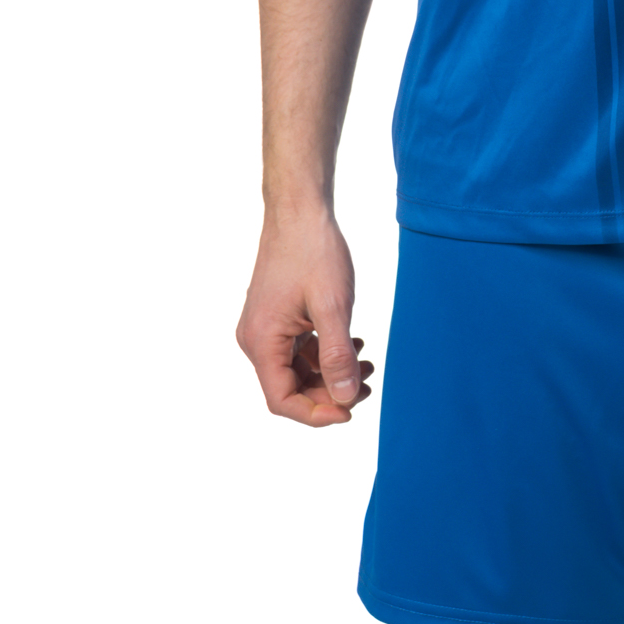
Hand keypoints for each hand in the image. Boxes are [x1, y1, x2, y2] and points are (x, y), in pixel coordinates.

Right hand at [236, 210, 374, 425]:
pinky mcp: (276, 318)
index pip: (282, 400)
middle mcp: (256, 340)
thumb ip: (337, 355)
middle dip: (329, 392)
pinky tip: (354, 344)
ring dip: (331, 372)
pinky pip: (298, 350)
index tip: (351, 410)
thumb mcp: (333, 305)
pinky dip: (325, 353)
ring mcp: (265, 328)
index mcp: (262, 341)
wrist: (299, 210)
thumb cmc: (313, 251)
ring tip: (367, 365)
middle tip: (367, 386)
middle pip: (290, 388)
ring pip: (296, 370)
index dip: (316, 413)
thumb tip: (345, 398)